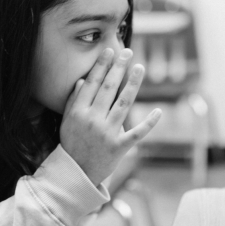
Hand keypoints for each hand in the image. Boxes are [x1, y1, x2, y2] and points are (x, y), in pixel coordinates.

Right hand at [59, 48, 160, 185]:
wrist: (76, 174)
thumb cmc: (72, 144)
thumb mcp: (67, 121)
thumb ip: (73, 101)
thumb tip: (83, 80)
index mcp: (78, 112)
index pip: (92, 84)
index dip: (101, 66)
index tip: (109, 51)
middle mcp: (92, 120)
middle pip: (108, 89)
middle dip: (118, 68)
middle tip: (127, 52)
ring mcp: (107, 134)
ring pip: (123, 104)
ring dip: (133, 84)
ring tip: (140, 67)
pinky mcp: (119, 147)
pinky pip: (137, 133)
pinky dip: (149, 123)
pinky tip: (158, 111)